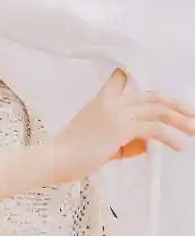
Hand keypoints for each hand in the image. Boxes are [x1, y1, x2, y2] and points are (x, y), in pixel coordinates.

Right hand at [45, 69, 194, 184]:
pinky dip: (170, 137)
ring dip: (180, 120)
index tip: (149, 81)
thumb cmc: (70, 154)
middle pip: (152, 96)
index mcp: (101, 102)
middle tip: (191, 113)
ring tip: (193, 130)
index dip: (135, 78)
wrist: (55, 157)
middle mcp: (111, 103)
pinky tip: (179, 146)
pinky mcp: (122, 128)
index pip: (119, 80)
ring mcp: (117, 114)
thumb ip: (124, 142)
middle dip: (175, 104)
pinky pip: (154, 129)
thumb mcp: (100, 144)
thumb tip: (145, 145)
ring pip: (158, 109)